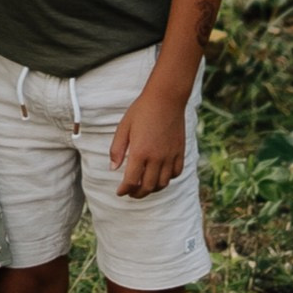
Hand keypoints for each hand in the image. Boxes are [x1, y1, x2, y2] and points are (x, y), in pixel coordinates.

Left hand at [109, 84, 188, 199]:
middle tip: (131, 193)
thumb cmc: (142, 110)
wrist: (166, 98)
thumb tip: (113, 168)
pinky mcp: (180, 152)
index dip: (124, 190)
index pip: (131, 181)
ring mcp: (170, 156)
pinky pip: (176, 173)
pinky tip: (160, 175)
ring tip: (144, 186)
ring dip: (152, 189)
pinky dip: (168, 179)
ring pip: (162, 183)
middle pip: (147, 187)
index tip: (119, 192)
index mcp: (139, 152)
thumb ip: (117, 149)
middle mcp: (156, 158)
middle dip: (137, 194)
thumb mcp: (123, 127)